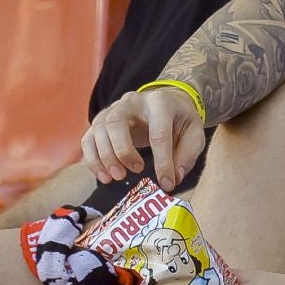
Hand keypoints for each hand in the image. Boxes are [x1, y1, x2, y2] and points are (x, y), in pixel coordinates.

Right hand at [81, 87, 204, 189]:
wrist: (167, 101)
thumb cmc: (180, 120)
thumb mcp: (195, 134)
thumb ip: (187, 155)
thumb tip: (173, 178)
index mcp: (161, 102)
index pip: (158, 133)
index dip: (162, 162)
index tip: (166, 184)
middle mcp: (133, 101)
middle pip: (116, 121)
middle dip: (121, 151)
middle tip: (133, 172)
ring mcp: (114, 108)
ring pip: (99, 128)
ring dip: (104, 156)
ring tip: (116, 177)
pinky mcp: (102, 120)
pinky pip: (89, 137)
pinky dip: (92, 158)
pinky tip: (104, 176)